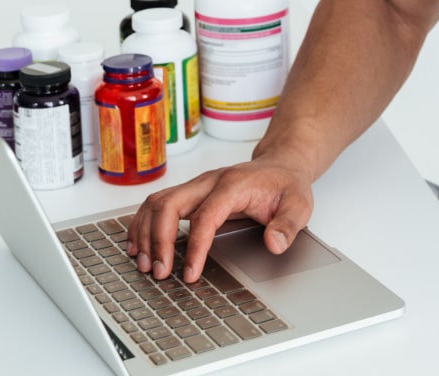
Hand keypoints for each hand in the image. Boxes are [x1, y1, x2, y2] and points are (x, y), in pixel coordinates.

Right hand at [126, 156, 314, 282]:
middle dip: (158, 240)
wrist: (282, 165)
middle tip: (158, 272)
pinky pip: (157, 204)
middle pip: (169, 204)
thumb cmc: (286, 186)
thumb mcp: (299, 205)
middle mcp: (209, 181)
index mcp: (233, 185)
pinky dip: (144, 224)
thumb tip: (274, 244)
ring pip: (157, 203)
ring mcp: (197, 185)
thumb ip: (288, 225)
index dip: (195, 247)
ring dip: (145, 232)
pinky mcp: (190, 192)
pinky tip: (138, 244)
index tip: (190, 274)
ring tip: (143, 264)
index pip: (205, 217)